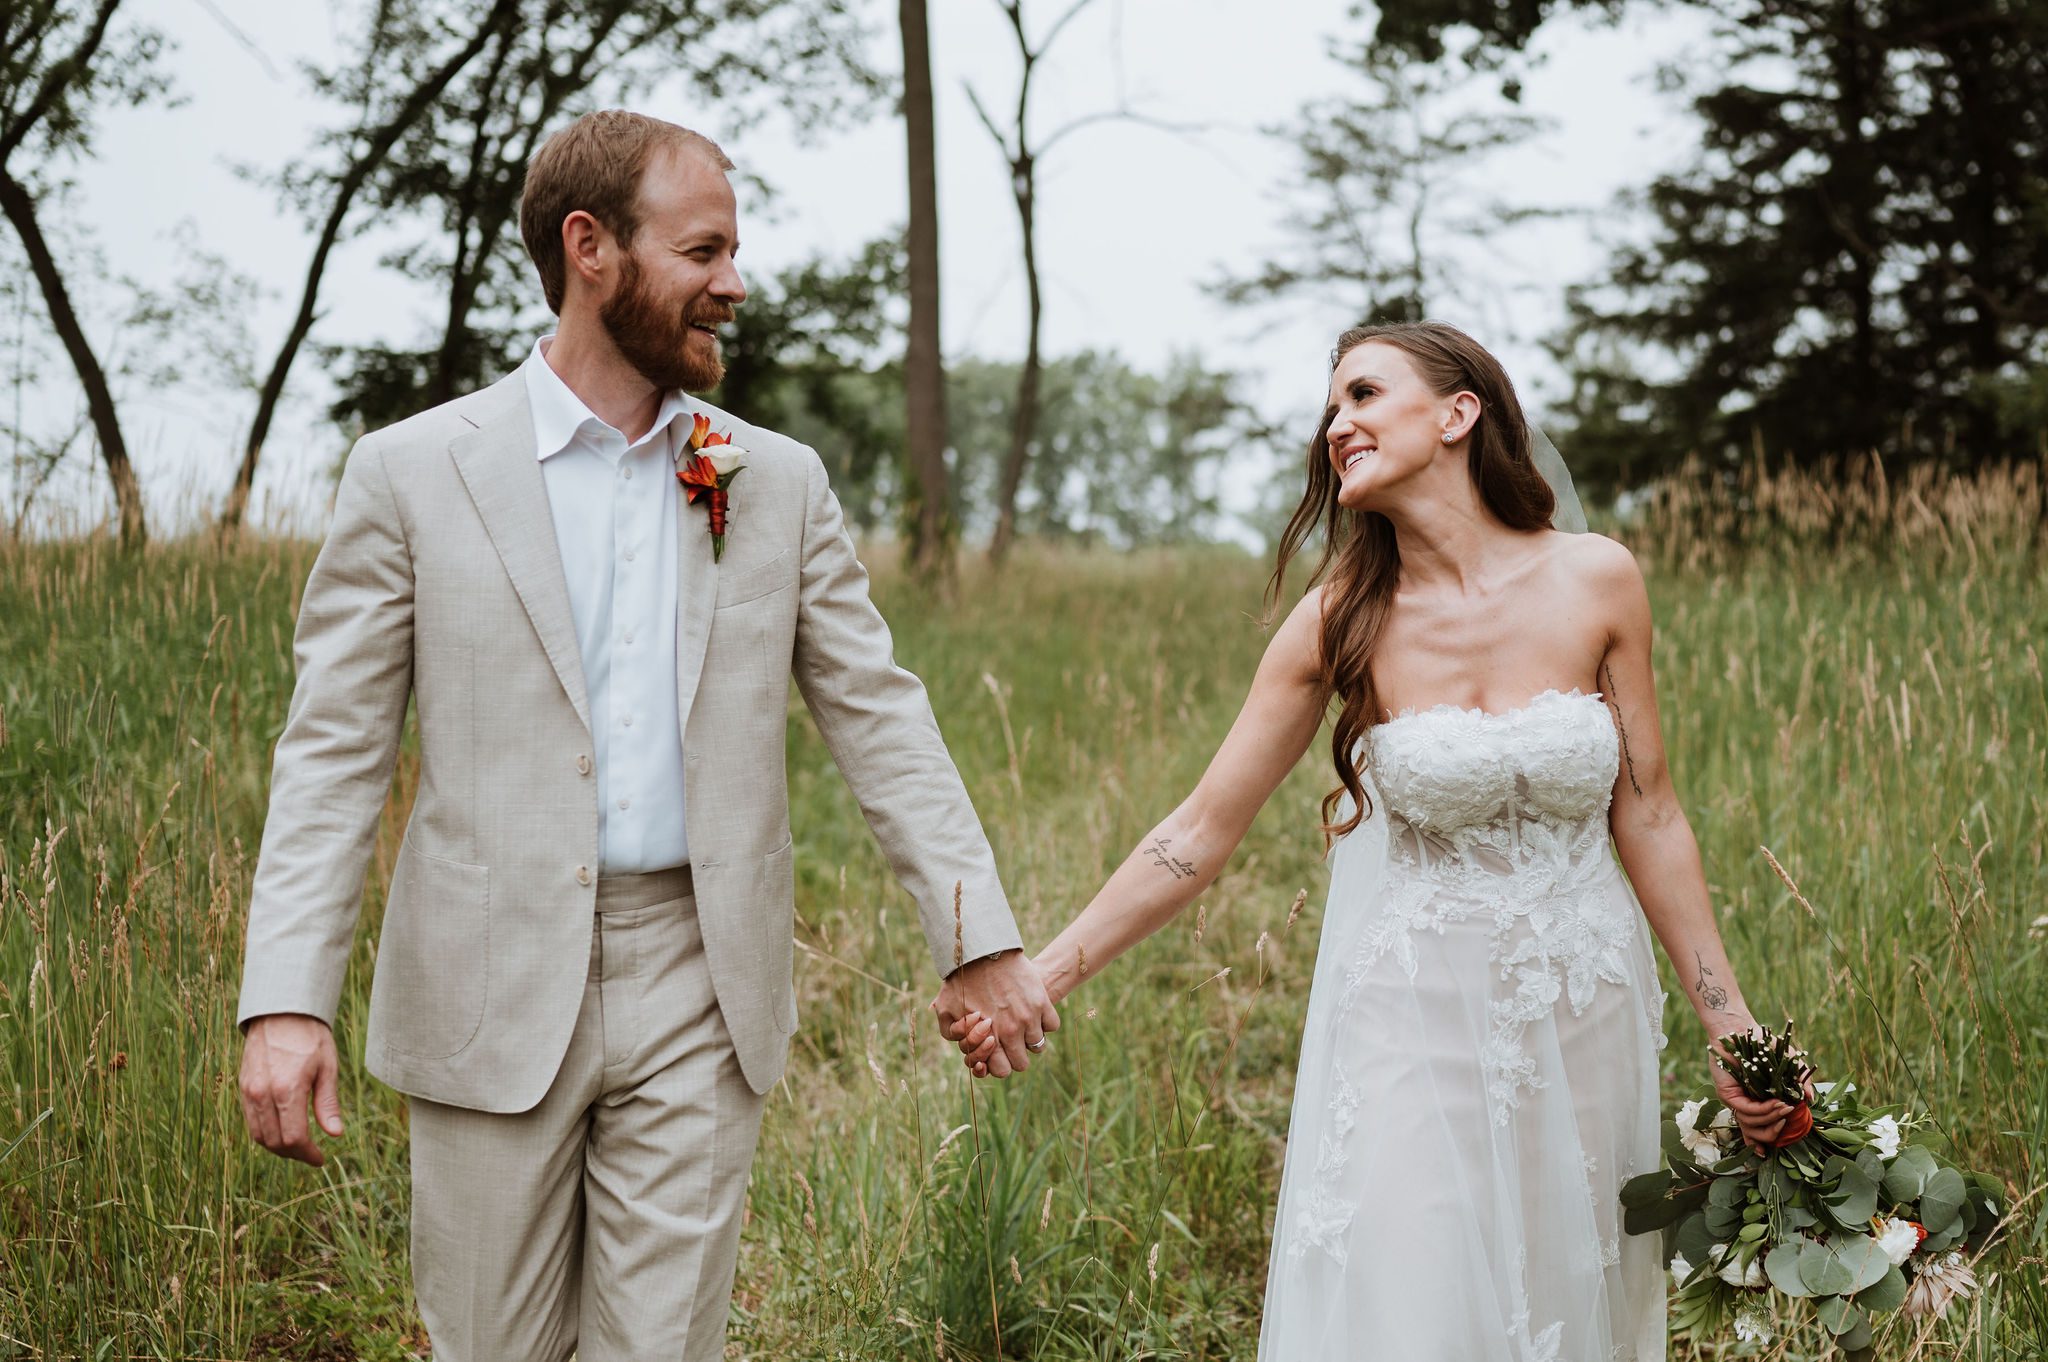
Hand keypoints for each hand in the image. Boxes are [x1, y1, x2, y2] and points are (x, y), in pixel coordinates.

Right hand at [239, 1013, 344, 1165]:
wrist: (280, 1012)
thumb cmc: (310, 1037)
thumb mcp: (327, 1067)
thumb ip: (328, 1103)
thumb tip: (335, 1134)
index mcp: (287, 1090)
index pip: (294, 1138)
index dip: (308, 1154)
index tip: (321, 1158)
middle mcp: (262, 1094)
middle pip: (274, 1142)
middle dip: (294, 1154)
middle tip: (311, 1154)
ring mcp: (249, 1091)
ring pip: (258, 1135)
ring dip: (278, 1147)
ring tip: (298, 1145)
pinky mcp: (242, 1087)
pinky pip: (250, 1121)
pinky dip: (265, 1132)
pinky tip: (282, 1130)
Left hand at [931, 951, 1057, 1078]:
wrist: (982, 950)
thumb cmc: (962, 980)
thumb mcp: (946, 1008)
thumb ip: (951, 1033)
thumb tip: (964, 1046)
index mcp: (989, 1038)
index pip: (1002, 1070)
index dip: (998, 1064)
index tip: (996, 1051)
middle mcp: (1012, 1031)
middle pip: (1022, 1064)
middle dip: (1015, 1055)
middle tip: (1008, 1040)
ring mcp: (1030, 1017)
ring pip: (1038, 1045)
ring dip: (1029, 1038)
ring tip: (1020, 1024)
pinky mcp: (1042, 1001)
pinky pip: (1052, 1025)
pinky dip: (1045, 1022)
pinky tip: (1032, 1013)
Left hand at [1709, 1033, 1815, 1155]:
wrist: (1740, 1029)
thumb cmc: (1764, 1045)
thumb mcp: (1788, 1064)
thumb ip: (1800, 1081)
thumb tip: (1810, 1100)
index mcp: (1757, 1102)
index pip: (1758, 1129)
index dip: (1765, 1143)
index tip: (1778, 1148)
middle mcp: (1744, 1104)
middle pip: (1755, 1133)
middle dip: (1774, 1133)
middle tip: (1789, 1120)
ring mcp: (1735, 1100)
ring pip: (1751, 1123)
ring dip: (1772, 1118)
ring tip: (1786, 1108)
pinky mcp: (1727, 1094)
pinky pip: (1746, 1110)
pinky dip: (1764, 1109)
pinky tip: (1777, 1103)